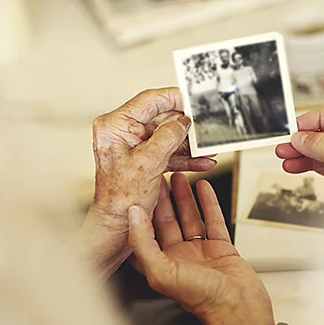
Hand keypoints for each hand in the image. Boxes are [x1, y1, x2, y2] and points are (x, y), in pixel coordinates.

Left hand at [77, 88, 215, 278]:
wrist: (117, 225)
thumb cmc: (121, 200)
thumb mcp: (149, 163)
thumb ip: (168, 137)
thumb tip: (182, 121)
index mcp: (115, 126)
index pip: (149, 101)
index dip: (174, 99)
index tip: (193, 99)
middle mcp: (122, 133)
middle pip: (161, 119)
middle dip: (186, 127)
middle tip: (205, 129)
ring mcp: (132, 146)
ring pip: (167, 137)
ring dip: (189, 144)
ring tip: (208, 148)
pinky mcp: (142, 159)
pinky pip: (166, 152)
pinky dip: (183, 157)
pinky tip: (201, 161)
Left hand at [127, 173, 272, 324]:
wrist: (239, 308)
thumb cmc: (202, 300)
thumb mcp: (163, 272)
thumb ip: (144, 243)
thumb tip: (133, 215)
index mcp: (160, 264)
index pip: (145, 232)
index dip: (140, 211)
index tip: (139, 189)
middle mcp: (178, 257)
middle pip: (166, 221)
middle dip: (162, 198)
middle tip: (159, 175)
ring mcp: (200, 252)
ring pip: (189, 217)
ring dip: (183, 197)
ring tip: (180, 176)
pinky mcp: (220, 248)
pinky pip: (212, 220)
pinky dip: (208, 203)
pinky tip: (204, 188)